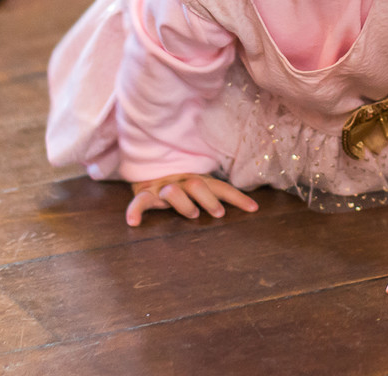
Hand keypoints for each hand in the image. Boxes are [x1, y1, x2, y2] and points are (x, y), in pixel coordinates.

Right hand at [126, 173, 258, 226]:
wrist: (146, 165)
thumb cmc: (178, 185)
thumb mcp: (198, 187)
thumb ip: (216, 195)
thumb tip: (251, 208)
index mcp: (197, 180)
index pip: (220, 187)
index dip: (236, 197)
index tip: (254, 209)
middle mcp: (182, 182)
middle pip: (197, 185)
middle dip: (209, 199)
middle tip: (218, 213)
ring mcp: (162, 188)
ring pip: (172, 192)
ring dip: (183, 203)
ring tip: (192, 214)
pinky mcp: (144, 193)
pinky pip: (140, 201)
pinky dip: (136, 210)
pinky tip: (133, 222)